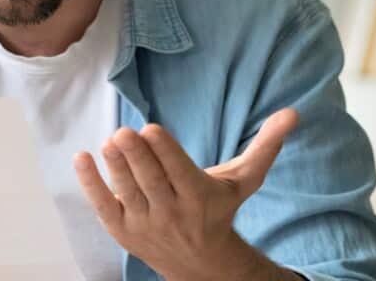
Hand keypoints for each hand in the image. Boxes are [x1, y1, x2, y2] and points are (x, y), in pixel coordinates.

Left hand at [73, 109, 298, 280]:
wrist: (202, 263)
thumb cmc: (219, 209)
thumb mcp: (244, 181)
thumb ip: (265, 146)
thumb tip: (293, 113)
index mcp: (199, 196)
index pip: (178, 173)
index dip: (164, 152)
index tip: (151, 128)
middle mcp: (171, 212)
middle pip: (151, 183)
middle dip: (137, 157)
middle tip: (123, 132)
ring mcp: (145, 223)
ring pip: (128, 193)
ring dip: (116, 168)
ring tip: (109, 143)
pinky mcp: (122, 230)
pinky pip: (103, 206)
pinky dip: (91, 184)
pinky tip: (82, 158)